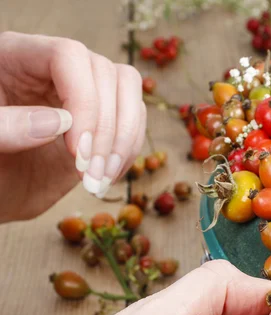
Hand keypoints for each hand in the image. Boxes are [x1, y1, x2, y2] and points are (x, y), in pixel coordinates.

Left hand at [0, 32, 145, 222]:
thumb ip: (6, 128)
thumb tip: (59, 123)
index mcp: (17, 57)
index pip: (68, 56)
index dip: (82, 99)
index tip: (77, 148)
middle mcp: (57, 69)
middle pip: (105, 74)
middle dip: (105, 129)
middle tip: (89, 172)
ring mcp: (83, 94)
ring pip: (128, 92)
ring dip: (123, 140)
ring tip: (101, 177)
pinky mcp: (102, 120)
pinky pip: (133, 121)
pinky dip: (127, 151)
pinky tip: (107, 176)